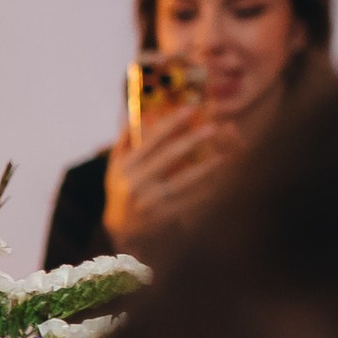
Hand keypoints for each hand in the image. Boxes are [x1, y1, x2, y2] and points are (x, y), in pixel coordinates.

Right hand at [102, 106, 239, 251]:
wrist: (121, 228)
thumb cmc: (121, 189)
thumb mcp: (115, 165)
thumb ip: (126, 139)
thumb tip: (140, 113)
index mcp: (126, 166)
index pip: (151, 140)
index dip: (171, 123)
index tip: (190, 109)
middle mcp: (136, 182)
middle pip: (169, 157)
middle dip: (192, 140)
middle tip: (212, 128)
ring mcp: (150, 201)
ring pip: (183, 181)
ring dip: (205, 168)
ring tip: (222, 156)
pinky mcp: (163, 216)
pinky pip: (189, 201)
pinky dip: (204, 190)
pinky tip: (218, 180)